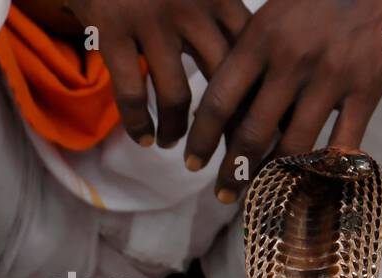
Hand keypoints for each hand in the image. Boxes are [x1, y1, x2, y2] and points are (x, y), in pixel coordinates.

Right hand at [66, 0, 250, 147]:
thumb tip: (257, 77)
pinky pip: (132, 92)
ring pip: (177, 96)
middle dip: (230, 132)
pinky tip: (144, 138)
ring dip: (177, 131)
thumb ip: (223, 22)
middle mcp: (191, 10)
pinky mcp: (111, 29)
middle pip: (225, 86)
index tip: (269, 136)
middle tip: (231, 160)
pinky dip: (139, 122)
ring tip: (175, 145)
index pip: (254, 62)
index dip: (262, 103)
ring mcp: (150, 20)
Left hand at [183, 0, 381, 201]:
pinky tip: (318, 185)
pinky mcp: (366, 89)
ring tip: (265, 196)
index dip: (202, 138)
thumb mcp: (276, 13)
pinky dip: (330, 169)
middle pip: (251, 131)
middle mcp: (289, 62)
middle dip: (233, 170)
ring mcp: (329, 79)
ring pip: (294, 145)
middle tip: (222, 194)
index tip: (192, 162)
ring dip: (275, 177)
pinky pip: (345, 142)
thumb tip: (229, 99)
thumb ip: (254, 53)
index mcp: (260, 39)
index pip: (219, 100)